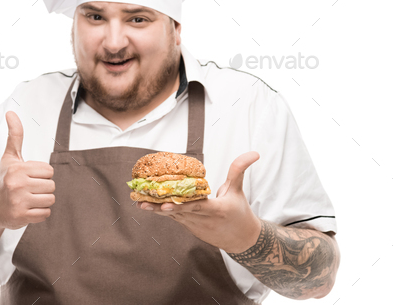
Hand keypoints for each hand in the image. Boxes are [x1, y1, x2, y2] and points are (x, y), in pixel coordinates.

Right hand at [0, 111, 54, 229]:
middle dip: (43, 188)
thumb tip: (11, 112)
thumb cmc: (3, 179)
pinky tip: (28, 209)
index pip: (49, 171)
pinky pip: (45, 214)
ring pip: (50, 200)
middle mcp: (16, 185)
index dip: (42, 175)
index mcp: (17, 169)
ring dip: (42, 201)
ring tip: (29, 199)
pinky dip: (40, 213)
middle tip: (29, 190)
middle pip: (51, 186)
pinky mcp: (20, 217)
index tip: (30, 177)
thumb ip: (15, 135)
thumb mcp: (9, 157)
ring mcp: (18, 202)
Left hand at [137, 151, 261, 253]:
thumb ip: (239, 170)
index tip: (166, 205)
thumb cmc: (240, 213)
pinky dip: (161, 212)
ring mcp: (195, 226)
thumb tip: (254, 153)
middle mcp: (203, 220)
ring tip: (139, 203)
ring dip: (156, 210)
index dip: (181, 206)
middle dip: (160, 207)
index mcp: (216, 210)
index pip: (197, 207)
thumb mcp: (238, 190)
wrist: (242, 240)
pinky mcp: (190, 227)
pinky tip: (147, 205)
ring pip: (173, 217)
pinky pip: (174, 219)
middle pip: (179, 212)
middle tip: (142, 202)